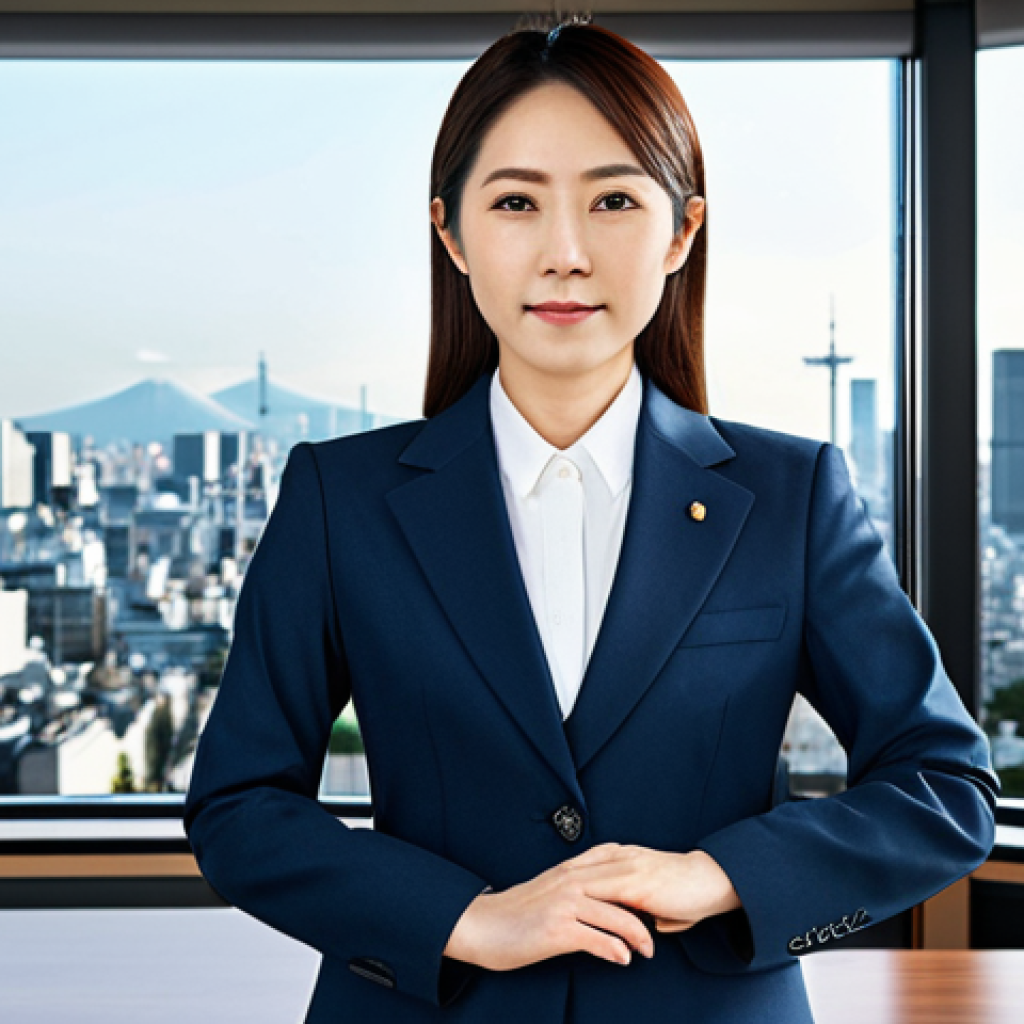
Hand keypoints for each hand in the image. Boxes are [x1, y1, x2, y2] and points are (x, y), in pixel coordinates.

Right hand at [443, 852, 656, 971]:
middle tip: (665, 925)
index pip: (615, 867)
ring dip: (639, 935)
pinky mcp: (557, 930)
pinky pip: (597, 940)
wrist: (479, 925)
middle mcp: (569, 882)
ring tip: (648, 950)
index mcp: (569, 871)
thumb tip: (599, 900)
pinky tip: (623, 959)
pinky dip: (615, 950)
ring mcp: (564, 905)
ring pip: (616, 916)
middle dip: (648, 909)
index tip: (657, 897)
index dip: (639, 882)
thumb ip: (573, 888)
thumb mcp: (547, 890)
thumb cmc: (513, 913)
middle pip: (623, 891)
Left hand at [562, 843, 741, 934]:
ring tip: (544, 905)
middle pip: (578, 866)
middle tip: (533, 894)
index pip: (586, 862)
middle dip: (555, 881)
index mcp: (627, 856)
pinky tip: (569, 909)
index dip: (564, 874)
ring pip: (585, 876)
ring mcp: (628, 868)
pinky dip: (584, 899)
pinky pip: (602, 890)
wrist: (713, 881)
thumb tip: (652, 923)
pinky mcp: (635, 883)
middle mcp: (624, 857)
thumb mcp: (664, 897)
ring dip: (563, 891)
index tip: (545, 886)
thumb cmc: (692, 890)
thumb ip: (653, 906)